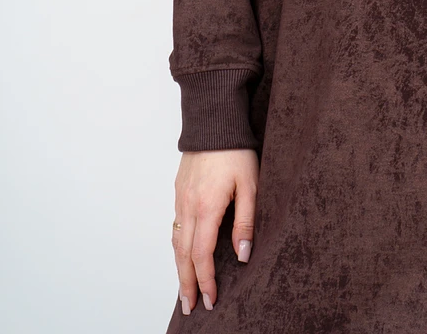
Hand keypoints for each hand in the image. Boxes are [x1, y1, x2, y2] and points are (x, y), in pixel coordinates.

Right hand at [171, 148, 258, 314]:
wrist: (214, 119)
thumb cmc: (236, 150)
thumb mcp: (251, 184)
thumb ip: (246, 221)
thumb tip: (242, 255)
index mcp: (206, 207)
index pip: (202, 255)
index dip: (206, 281)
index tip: (211, 300)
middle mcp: (188, 206)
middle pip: (183, 255)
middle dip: (186, 284)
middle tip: (190, 307)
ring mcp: (180, 198)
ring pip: (176, 242)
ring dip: (179, 268)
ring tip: (185, 288)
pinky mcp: (179, 190)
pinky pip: (175, 226)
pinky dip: (177, 247)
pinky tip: (183, 254)